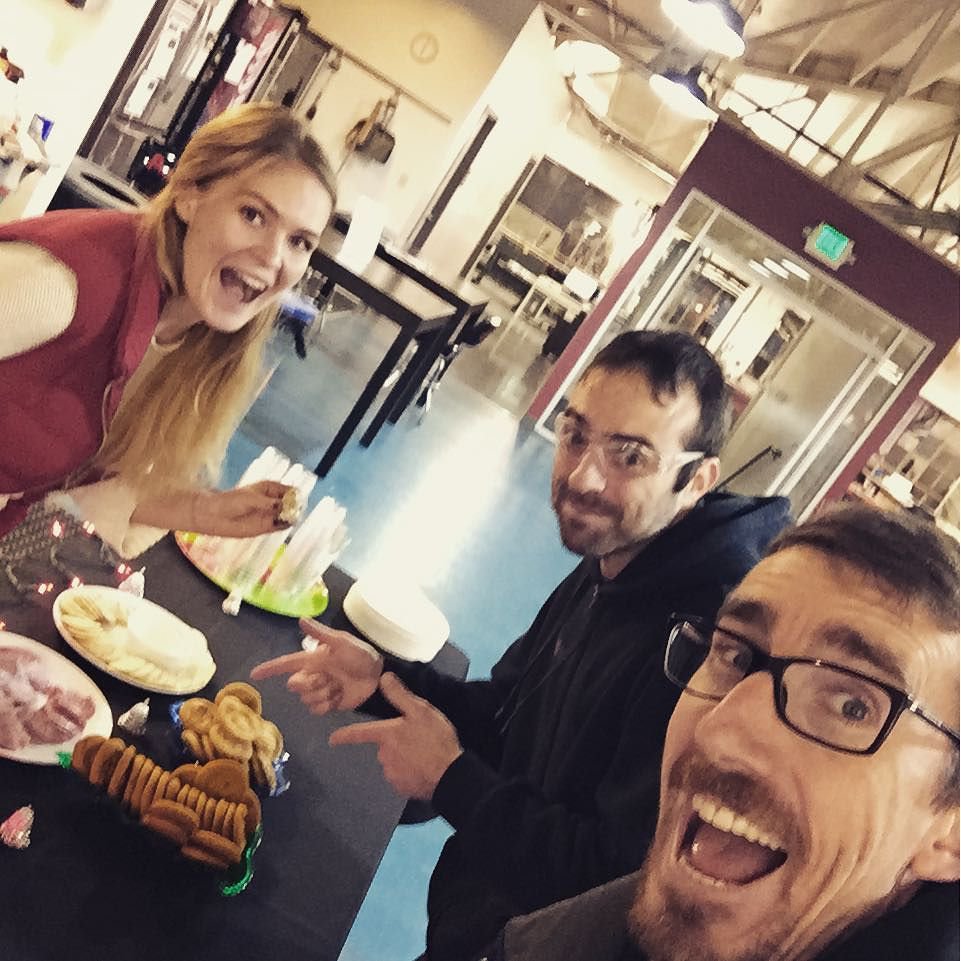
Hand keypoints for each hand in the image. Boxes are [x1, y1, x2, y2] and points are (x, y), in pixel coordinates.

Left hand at [193, 481, 290, 537]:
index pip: (291, 490)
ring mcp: (272, 514)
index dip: (297, 495)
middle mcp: (274, 501)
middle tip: (296, 510)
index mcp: (271, 488)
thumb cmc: (231, 502)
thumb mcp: (251, 499)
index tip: (298, 500)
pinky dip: (286, 525)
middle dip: (297, 506)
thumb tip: (284, 506)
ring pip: (290, 515)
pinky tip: (286, 523)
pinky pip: (283, 526)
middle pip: (293, 503)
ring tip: (290, 517)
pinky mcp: (269, 526)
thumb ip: (268, 503)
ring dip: (293, 516)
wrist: (216, 516)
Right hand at [249, 618, 383, 712]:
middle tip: (329, 678)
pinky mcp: (328, 704)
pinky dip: (328, 705)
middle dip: (310, 684)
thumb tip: (300, 618)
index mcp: (313, 659)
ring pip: (306, 699)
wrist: (378, 676)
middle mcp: (313, 674)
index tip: (254, 674)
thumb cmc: (361, 655)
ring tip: (338, 686)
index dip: (270, 668)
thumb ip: (321, 634)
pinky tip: (340, 697)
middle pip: (294, 685)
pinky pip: (316, 710)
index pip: (286, 663)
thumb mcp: (342, 642)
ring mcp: (320, 690)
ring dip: (323, 694)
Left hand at [328, 672, 462, 799]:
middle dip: (396, 743)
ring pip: (393, 761)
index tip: (332, 739)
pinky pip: (402, 776)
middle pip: (384, 746)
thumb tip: (384, 678)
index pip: (359, 733)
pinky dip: (410, 772)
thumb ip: (400, 695)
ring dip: (404, 758)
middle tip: (418, 739)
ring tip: (424, 754)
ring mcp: (392, 774)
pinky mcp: (402, 788)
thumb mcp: (421, 711)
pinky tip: (425, 767)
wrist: (451, 775)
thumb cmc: (435, 740)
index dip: (344, 736)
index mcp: (386, 736)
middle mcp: (383, 756)